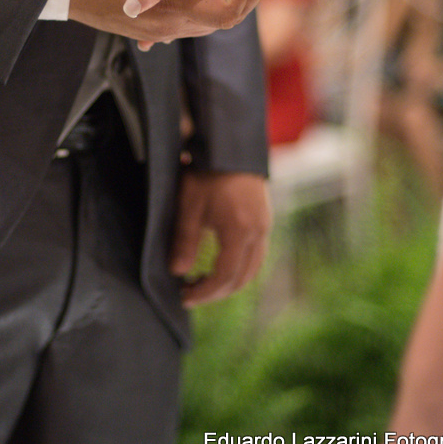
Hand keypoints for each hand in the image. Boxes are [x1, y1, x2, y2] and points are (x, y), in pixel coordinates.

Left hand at [170, 171, 270, 306]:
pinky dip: (239, 267)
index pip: (225, 276)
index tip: (185, 297)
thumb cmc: (207, 172)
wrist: (230, 146)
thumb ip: (184, 241)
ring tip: (203, 281)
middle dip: (216, 292)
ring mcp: (264, 226)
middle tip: (190, 293)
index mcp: (240, 230)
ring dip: (229, 282)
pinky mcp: (264, 220)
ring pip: (252, 269)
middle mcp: (258, 232)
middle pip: (241, 278)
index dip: (204, 292)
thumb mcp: (189, 205)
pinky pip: (256, 255)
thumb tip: (178, 272)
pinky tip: (219, 263)